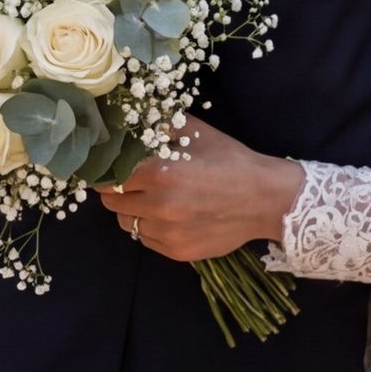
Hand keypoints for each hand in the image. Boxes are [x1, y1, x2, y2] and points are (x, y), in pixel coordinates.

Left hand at [96, 117, 305, 262]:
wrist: (265, 199)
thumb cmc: (230, 160)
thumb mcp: (196, 132)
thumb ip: (159, 125)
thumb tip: (129, 119)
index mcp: (159, 173)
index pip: (108, 176)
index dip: (105, 170)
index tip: (108, 165)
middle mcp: (158, 206)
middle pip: (111, 201)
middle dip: (115, 189)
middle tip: (131, 180)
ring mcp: (167, 233)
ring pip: (125, 223)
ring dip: (131, 210)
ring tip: (150, 198)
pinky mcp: (176, 252)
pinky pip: (146, 239)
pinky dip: (149, 227)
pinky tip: (168, 215)